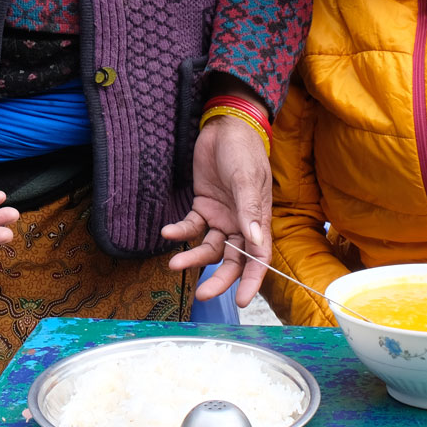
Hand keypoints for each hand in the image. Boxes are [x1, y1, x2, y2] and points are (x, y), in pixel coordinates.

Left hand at [161, 113, 271, 305]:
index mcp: (258, 220)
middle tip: (202, 294)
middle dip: (219, 279)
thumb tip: (254, 240)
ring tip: (175, 265)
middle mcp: (240, 224)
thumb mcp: (247, 178)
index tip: (241, 301)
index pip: (258, 257)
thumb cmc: (243, 150)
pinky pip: (191, 226)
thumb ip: (249, 209)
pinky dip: (180, 232)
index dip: (252, 280)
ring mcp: (221, 216)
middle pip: (231, 260)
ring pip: (208, 247)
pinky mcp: (203, 206)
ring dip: (193, 258)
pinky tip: (168, 232)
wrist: (225, 126)